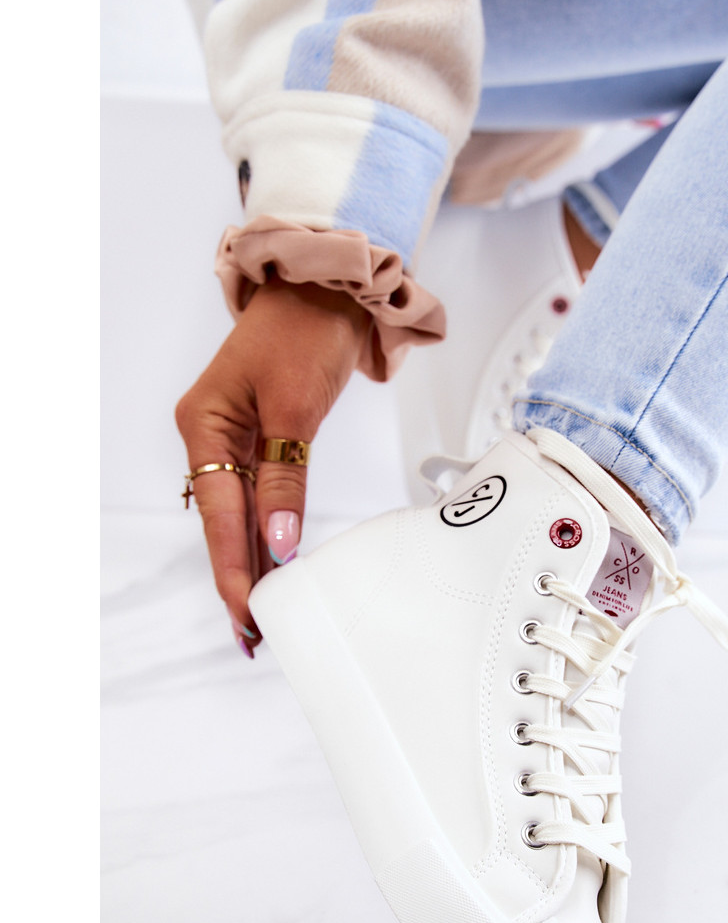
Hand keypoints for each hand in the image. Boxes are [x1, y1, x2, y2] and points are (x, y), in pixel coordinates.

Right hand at [175, 275, 369, 656]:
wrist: (327, 287)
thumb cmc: (305, 329)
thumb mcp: (293, 406)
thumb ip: (284, 477)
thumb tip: (278, 540)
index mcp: (204, 425)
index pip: (220, 515)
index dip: (234, 569)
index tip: (247, 614)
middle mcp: (212, 435)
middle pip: (224, 522)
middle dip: (239, 577)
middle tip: (253, 635)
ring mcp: (236, 437)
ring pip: (242, 514)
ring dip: (253, 561)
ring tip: (262, 615)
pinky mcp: (263, 436)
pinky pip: (260, 496)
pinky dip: (267, 531)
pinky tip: (274, 566)